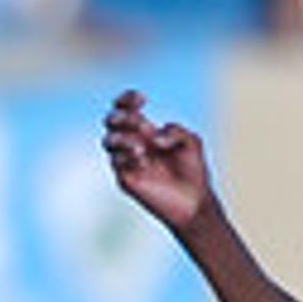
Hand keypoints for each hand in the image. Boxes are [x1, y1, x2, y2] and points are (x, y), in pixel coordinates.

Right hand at [102, 91, 217, 231]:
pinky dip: (128, 157)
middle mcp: (133, 144)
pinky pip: (117, 162)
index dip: (127, 99)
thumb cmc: (193, 171)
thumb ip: (175, 132)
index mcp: (146, 132)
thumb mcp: (191, 142)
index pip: (126, 109)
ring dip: (123, 138)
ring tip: (141, 148)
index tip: (142, 99)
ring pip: (108, 140)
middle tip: (140, 123)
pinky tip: (144, 161)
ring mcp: (127, 162)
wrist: (193, 202)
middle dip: (122, 116)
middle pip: (111, 121)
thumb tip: (154, 137)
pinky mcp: (126, 179)